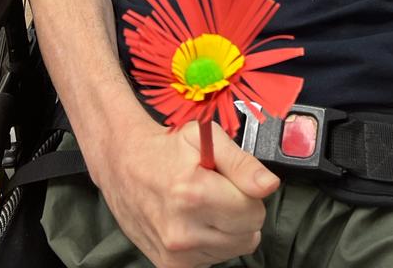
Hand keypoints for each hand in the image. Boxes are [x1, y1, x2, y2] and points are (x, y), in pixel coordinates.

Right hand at [93, 120, 278, 267]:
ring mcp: (176, 253)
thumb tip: (268, 185)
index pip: (253, 210)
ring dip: (228, 229)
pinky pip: (216, 260)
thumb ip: (241, 163)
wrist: (125, 167)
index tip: (232, 180)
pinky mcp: (171, 266)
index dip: (249, 191)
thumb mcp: (204, 138)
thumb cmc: (167, 150)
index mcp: (194, 192)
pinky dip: (213, 242)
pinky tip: (197, 222)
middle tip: (220, 191)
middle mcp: (183, 230)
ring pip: (235, 249)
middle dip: (242, 211)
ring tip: (206, 205)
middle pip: (248, 234)